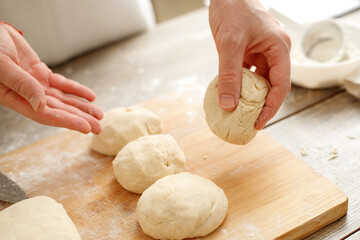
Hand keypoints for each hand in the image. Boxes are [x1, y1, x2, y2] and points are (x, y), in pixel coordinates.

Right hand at [0, 22, 102, 133]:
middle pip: (58, 110)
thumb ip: (22, 84)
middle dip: (80, 119)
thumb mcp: (3, 65)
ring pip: (63, 99)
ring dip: (81, 107)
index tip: (86, 128)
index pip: (45, 115)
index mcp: (14, 98)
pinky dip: (76, 89)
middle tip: (98, 128)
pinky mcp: (41, 73)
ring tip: (99, 114)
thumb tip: (40, 106)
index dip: (66, 122)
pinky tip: (90, 96)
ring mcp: (36, 84)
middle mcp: (27, 95)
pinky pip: (62, 83)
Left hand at [209, 0, 290, 128]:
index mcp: (279, 48)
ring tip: (240, 113)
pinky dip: (241, 85)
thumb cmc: (233, 9)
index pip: (281, 85)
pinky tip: (231, 95)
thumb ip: (228, 75)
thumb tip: (228, 104)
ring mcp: (262, 52)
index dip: (271, 107)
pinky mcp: (250, 52)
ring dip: (250, 96)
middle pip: (273, 85)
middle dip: (262, 105)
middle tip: (250, 122)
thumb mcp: (230, 44)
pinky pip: (248, 73)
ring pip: (260, 81)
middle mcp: (274, 51)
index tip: (259, 123)